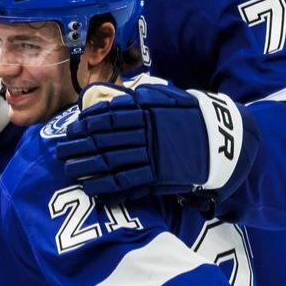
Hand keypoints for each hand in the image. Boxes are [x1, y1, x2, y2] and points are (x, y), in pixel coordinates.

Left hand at [58, 82, 259, 201]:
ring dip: (86, 167)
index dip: (86, 124)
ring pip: (111, 162)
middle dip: (78, 146)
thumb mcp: (173, 99)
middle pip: (104, 140)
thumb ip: (146, 97)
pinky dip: (107, 186)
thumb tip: (119, 97)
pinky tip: (91, 188)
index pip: (109, 117)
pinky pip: (127, 183)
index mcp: (149, 112)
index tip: (71, 129)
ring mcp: (153, 155)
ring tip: (68, 170)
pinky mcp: (159, 176)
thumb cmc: (194, 118)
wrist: (226, 141)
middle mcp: (147, 133)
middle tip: (59, 151)